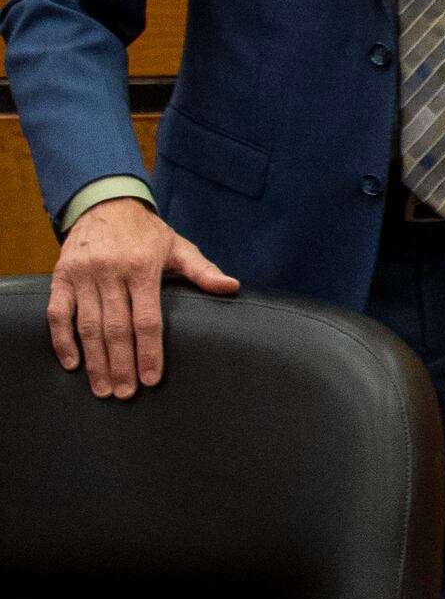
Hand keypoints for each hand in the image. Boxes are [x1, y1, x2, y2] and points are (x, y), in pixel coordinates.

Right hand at [45, 199, 238, 399]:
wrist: (105, 204)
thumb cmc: (147, 233)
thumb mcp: (179, 247)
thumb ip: (203, 271)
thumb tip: (233, 287)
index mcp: (143, 266)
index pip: (148, 319)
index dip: (150, 351)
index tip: (152, 379)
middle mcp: (110, 271)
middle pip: (116, 328)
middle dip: (121, 365)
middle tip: (126, 394)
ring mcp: (83, 275)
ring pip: (87, 325)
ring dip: (95, 361)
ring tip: (103, 389)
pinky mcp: (61, 277)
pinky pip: (57, 314)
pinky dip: (62, 341)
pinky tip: (73, 364)